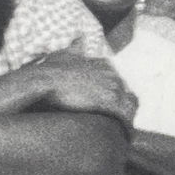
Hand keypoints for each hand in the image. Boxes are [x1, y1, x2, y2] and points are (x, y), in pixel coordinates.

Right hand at [12, 51, 136, 125]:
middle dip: (122, 109)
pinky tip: (121, 135)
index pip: (119, 84)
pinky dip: (125, 127)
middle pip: (126, 95)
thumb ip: (74, 48)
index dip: (114, 97)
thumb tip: (79, 39)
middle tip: (116, 122)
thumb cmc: (51, 70)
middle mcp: (112, 75)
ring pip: (129, 107)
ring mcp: (112, 88)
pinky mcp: (109, 102)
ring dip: (125, 119)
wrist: (45, 80)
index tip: (108, 107)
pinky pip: (125, 117)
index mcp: (105, 65)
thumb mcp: (65, 54)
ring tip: (120, 132)